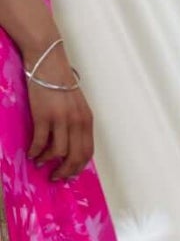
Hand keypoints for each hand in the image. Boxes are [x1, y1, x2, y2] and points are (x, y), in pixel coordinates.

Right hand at [25, 42, 93, 181]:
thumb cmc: (59, 83)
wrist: (47, 63)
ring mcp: (61, 119)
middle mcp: (77, 121)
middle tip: (55, 177)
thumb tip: (69, 145)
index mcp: (87, 119)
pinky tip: (31, 154)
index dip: (78, 167)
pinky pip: (41, 142)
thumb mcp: (75, 105)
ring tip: (39, 164)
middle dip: (65, 171)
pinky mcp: (44, 116)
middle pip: (76, 156)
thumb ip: (75, 123)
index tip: (70, 175)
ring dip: (47, 162)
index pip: (88, 151)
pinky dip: (35, 152)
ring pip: (58, 153)